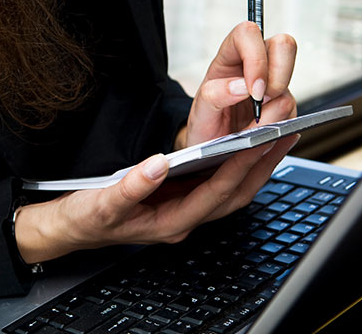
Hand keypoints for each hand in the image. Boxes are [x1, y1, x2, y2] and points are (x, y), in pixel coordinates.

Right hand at [15, 131, 299, 263]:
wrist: (75, 228)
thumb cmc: (89, 219)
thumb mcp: (103, 203)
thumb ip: (131, 186)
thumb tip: (158, 163)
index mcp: (171, 221)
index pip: (215, 193)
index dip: (238, 167)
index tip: (258, 142)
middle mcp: (186, 218)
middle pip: (236, 193)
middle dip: (262, 164)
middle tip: (286, 132)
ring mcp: (187, 210)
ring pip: (233, 190)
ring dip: (257, 164)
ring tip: (278, 134)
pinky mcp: (183, 199)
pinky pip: (221, 182)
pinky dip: (239, 164)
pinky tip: (248, 146)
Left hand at [176, 21, 297, 148]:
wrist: (212, 148)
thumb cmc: (205, 124)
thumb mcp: (200, 111)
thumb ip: (215, 95)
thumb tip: (242, 87)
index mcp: (230, 57)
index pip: (248, 33)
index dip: (256, 57)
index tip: (253, 90)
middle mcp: (255, 66)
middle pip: (284, 46)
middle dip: (278, 78)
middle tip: (261, 103)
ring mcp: (272, 85)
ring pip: (290, 86)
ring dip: (273, 112)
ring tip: (250, 128)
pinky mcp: (282, 107)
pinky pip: (293, 114)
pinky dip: (278, 127)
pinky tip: (259, 135)